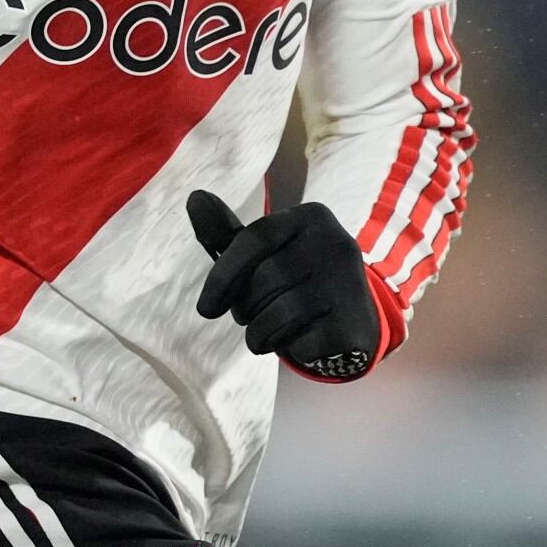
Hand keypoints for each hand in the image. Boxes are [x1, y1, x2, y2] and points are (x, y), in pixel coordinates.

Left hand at [187, 190, 385, 380]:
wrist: (352, 318)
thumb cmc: (296, 280)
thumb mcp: (264, 254)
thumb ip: (227, 233)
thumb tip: (194, 198)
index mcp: (311, 217)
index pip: (254, 239)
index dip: (222, 276)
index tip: (205, 309)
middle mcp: (334, 243)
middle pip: (263, 280)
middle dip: (244, 308)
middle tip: (251, 316)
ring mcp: (347, 283)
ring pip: (277, 315)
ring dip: (259, 334)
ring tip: (266, 333)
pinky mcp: (352, 322)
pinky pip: (299, 342)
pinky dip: (289, 348)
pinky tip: (298, 341)